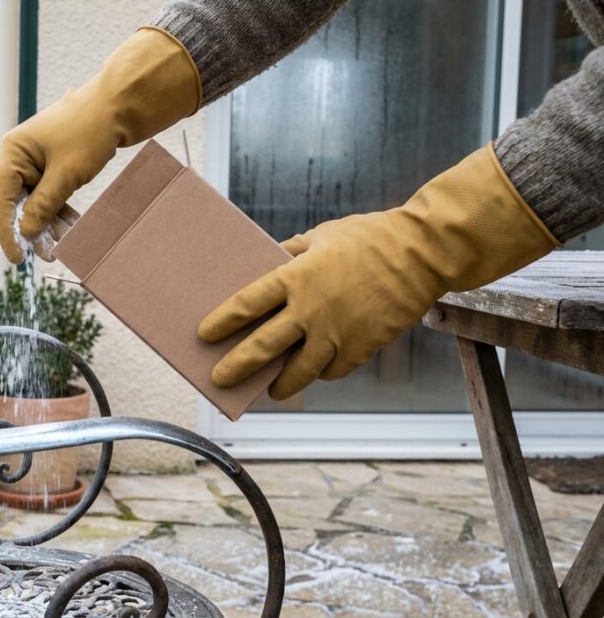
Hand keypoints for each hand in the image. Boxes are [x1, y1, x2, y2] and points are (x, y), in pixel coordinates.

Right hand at [0, 27, 200, 263]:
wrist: (119, 104)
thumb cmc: (89, 131)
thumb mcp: (65, 174)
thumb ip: (43, 205)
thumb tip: (26, 232)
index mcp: (13, 152)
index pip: (2, 199)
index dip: (8, 231)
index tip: (17, 258)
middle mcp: (19, 156)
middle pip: (16, 201)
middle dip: (30, 230)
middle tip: (44, 255)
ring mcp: (36, 160)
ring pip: (35, 200)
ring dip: (47, 223)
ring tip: (60, 247)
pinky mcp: (54, 163)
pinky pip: (50, 193)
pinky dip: (59, 210)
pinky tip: (70, 228)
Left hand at [197, 145, 558, 399]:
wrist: (422, 254)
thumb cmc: (369, 238)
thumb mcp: (321, 236)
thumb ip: (291, 253)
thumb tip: (268, 264)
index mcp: (295, 277)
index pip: (246, 305)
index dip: (222, 323)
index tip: (204, 335)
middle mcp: (311, 310)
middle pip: (262, 347)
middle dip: (237, 367)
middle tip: (220, 379)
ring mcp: (337, 333)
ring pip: (298, 372)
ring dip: (280, 384)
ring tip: (270, 390)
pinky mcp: (362, 348)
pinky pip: (332, 370)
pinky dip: (320, 373)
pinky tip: (313, 373)